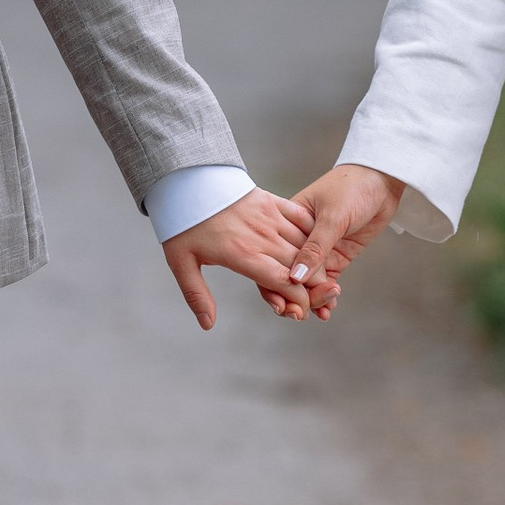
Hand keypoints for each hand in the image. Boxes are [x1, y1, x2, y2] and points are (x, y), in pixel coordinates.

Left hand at [163, 188, 320, 329]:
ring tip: (323, 278)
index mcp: (242, 254)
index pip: (282, 281)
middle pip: (299, 265)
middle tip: (323, 299)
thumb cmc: (183, 223)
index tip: (303, 311)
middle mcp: (261, 236)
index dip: (298, 299)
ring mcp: (268, 216)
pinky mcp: (271, 201)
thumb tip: (208, 324)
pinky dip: (312, 233)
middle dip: (314, 286)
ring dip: (317, 263)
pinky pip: (300, 218)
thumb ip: (196, 295)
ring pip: (303, 244)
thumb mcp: (181, 262)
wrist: (186, 180)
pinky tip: (317, 245)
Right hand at [281, 161, 405, 307]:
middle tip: (301, 313)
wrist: (383, 181)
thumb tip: (296, 277)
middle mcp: (300, 239)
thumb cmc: (352, 187)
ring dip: (312, 298)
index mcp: (289, 224)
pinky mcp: (337, 256)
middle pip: (289, 274)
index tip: (280, 302)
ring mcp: (319, 250)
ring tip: (321, 310)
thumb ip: (315, 248)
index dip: (272, 281)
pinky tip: (328, 309)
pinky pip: (326, 282)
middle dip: (293, 296)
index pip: (273, 257)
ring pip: (308, 282)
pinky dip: (326, 296)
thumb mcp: (332, 216)